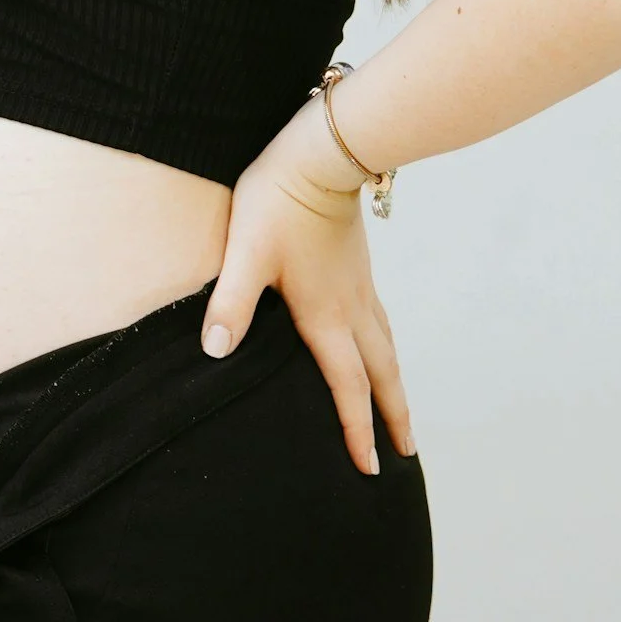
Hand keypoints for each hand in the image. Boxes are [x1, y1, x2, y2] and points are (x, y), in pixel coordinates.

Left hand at [200, 132, 415, 474]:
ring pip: (388, 348)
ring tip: (402, 412)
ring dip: (396, 385)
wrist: (321, 152)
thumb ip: (231, 303)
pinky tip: (379, 346)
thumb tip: (213, 352)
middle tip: (406, 455)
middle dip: (394, 418)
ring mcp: (361, 286)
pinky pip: (382, 323)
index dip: (357, 431)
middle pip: (382, 375)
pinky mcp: (360, 267)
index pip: (347, 387)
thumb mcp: (246, 252)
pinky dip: (387, 350)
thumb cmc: (279, 201)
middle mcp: (352, 308)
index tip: (369, 469)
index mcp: (326, 315)